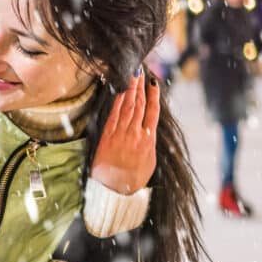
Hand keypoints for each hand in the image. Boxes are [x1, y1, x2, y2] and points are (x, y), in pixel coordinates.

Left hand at [90, 70, 159, 194]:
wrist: (113, 190)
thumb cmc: (133, 179)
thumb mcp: (149, 162)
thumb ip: (149, 144)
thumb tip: (149, 132)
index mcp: (148, 140)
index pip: (152, 111)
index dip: (153, 95)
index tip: (153, 82)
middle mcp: (135, 133)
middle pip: (139, 104)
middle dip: (140, 86)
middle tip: (140, 71)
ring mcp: (120, 133)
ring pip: (127, 106)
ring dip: (130, 89)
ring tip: (132, 75)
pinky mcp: (107, 135)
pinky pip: (114, 114)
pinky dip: (118, 101)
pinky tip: (120, 91)